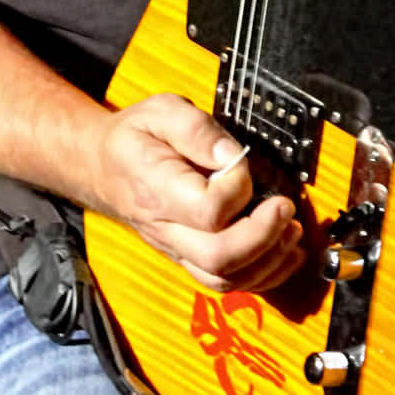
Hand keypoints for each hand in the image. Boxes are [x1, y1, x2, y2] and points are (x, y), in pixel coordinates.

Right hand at [94, 93, 305, 292]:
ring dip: (268, 261)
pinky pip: (224, 282)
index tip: (244, 165)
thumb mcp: (161, 112)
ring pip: (224, 280)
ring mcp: (178, 249)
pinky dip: (262, 275)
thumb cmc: (134, 138)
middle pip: (219, 257)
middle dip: (264, 235)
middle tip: (285, 206)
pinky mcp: (189, 256)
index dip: (237, 190)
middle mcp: (167, 229)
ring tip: (291, 230)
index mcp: (158, 190)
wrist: (103, 167)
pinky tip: (284, 253)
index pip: (208, 210)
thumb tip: (232, 154)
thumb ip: (197, 129)